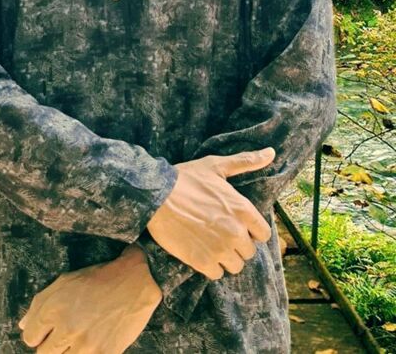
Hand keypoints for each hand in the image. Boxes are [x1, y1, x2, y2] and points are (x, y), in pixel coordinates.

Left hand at [18, 245, 161, 352]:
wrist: (133, 281)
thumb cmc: (97, 279)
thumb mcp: (64, 282)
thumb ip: (38, 304)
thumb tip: (22, 326)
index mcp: (53, 308)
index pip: (30, 337)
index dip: (38, 335)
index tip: (48, 332)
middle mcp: (66, 327)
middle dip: (52, 345)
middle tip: (66, 334)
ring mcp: (84, 344)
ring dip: (68, 352)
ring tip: (80, 337)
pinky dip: (84, 353)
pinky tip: (91, 344)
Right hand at [146, 147, 275, 280]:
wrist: (156, 195)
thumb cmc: (186, 178)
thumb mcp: (217, 166)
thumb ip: (246, 162)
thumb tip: (271, 152)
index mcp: (242, 210)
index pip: (263, 234)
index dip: (251, 231)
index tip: (238, 226)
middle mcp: (235, 232)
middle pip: (249, 252)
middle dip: (237, 245)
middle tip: (220, 233)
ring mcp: (219, 249)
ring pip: (235, 266)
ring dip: (225, 258)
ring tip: (210, 244)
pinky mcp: (202, 262)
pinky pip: (217, 274)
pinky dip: (209, 266)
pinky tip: (200, 251)